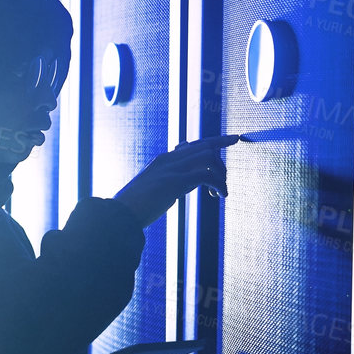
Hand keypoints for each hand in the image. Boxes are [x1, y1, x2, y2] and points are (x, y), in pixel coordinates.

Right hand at [114, 134, 240, 228]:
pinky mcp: (174, 181)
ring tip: (219, 193)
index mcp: (163, 160)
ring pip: (209, 157)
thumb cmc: (135, 207)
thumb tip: (185, 183)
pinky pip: (206, 175)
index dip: (216, 141)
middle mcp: (168, 159)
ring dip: (221, 175)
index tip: (233, 139)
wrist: (120, 214)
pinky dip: (219, 184)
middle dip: (221, 162)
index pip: (194, 144)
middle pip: (206, 146)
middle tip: (223, 184)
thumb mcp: (154, 188)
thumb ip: (170, 181)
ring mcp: (171, 169)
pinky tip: (219, 195)